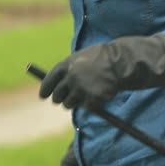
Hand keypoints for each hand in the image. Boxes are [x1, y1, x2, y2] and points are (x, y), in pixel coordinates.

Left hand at [39, 34, 164, 108]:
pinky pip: (85, 108)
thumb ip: (69, 69)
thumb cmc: (102, 58)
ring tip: (85, 94)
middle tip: (66, 99)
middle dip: (60, 99)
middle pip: (57, 96)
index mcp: (66, 65)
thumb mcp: (82, 57)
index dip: (45, 90)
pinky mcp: (92, 100)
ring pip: (69, 105)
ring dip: (74, 103)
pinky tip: (98, 95)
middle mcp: (71, 78)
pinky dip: (90, 104)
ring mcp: (81, 90)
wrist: (121, 62)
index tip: (43, 96)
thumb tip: (56, 85)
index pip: (48, 81)